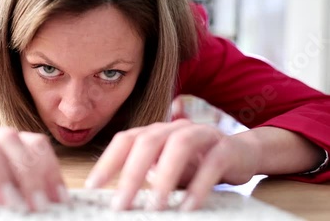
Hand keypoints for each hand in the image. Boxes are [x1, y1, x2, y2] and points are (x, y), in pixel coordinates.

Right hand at [0, 118, 67, 212]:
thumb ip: (11, 172)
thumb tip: (41, 199)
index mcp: (3, 136)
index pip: (35, 145)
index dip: (51, 169)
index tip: (61, 198)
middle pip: (14, 145)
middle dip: (30, 176)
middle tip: (40, 206)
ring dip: (0, 176)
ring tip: (11, 204)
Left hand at [85, 119, 258, 210]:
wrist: (242, 153)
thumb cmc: (197, 163)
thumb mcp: (167, 170)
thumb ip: (147, 175)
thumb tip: (121, 196)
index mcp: (156, 132)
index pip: (126, 140)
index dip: (108, 161)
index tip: (92, 187)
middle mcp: (175, 128)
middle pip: (147, 141)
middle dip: (130, 173)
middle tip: (120, 205)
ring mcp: (201, 134)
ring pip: (178, 146)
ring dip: (164, 177)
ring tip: (155, 206)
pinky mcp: (225, 147)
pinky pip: (212, 163)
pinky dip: (199, 185)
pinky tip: (188, 206)